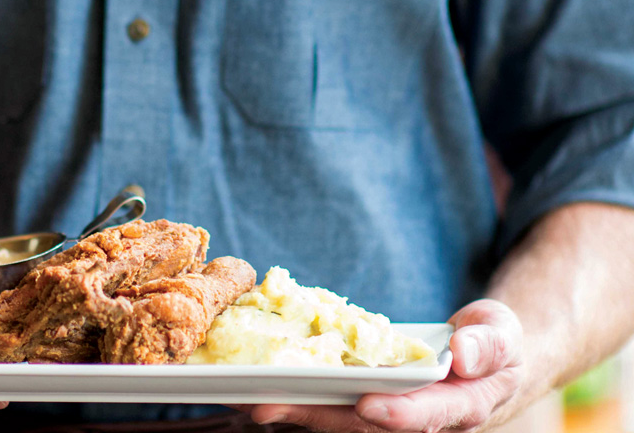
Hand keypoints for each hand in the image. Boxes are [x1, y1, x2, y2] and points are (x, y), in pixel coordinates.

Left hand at [244, 299, 524, 431]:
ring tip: (255, 401)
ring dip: (299, 411)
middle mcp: (420, 419)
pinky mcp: (369, 401)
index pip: (428, 415)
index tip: (367, 406)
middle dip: (320, 416)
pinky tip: (265, 388)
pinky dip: (301, 396)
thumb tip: (463, 353)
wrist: (484, 356)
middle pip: (367, 425)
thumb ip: (489, 344)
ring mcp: (391, 413)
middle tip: (274, 407)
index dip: (399, 414)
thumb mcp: (504, 335)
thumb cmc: (494, 343)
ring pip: (341, 418)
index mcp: (460, 407)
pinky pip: (333, 402)